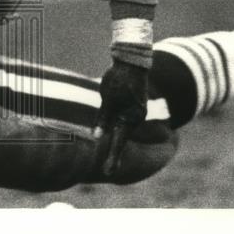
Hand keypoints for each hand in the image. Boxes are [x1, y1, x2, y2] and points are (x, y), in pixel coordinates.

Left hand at [92, 58, 148, 177]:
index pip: (119, 142)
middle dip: (114, 149)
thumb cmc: (119, 79)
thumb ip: (103, 119)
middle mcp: (136, 118)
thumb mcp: (107, 100)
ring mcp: (136, 112)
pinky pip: (121, 117)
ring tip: (109, 104)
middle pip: (120, 136)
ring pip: (119, 125)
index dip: (113, 158)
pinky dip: (115, 119)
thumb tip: (98, 137)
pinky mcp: (133, 106)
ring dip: (112, 126)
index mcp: (131, 119)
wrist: (132, 61)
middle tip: (108, 171)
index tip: (108, 173)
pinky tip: (113, 102)